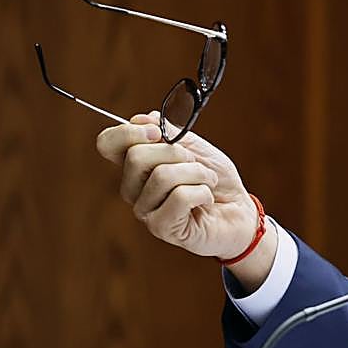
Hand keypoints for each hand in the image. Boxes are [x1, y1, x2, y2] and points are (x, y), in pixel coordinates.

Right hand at [95, 112, 262, 262]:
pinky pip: (180, 197)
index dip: (128, 132)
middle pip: (136, 156)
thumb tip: (143, 119)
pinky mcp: (162, 228)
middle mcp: (134, 189)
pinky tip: (207, 200)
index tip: (158, 132)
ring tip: (207, 182)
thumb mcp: (194, 146)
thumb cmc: (215, 179)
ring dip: (197, 173)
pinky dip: (203, 192)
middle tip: (196, 164)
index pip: (107, 143)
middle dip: (177, 153)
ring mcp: (145, 210)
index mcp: (135, 166)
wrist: (239, 209)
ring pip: (162, 176)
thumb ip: (167, 132)